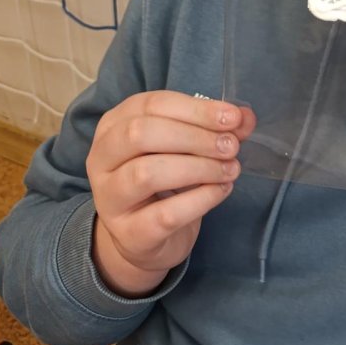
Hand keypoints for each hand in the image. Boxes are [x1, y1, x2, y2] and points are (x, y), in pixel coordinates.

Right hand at [88, 92, 255, 296]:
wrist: (143, 239)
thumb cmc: (163, 181)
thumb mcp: (185, 147)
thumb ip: (213, 129)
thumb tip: (244, 117)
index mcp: (113, 126)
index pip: (151, 105)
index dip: (196, 109)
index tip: (233, 118)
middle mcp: (101, 159)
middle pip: (141, 134)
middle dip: (195, 137)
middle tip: (231, 147)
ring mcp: (109, 198)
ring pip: (147, 173)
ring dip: (199, 168)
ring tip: (230, 169)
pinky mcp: (129, 233)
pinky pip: (165, 213)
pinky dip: (201, 199)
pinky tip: (221, 190)